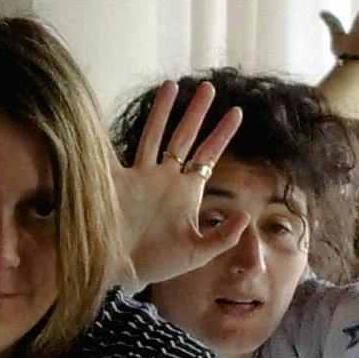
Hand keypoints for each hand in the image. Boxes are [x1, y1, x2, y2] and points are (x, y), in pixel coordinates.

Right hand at [113, 76, 237, 285]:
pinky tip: (121, 109)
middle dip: (196, 113)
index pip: (208, 155)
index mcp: (186, 191)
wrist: (121, 273)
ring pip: (154, 135)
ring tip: (172, 85)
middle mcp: (164, 178)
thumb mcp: (198, 252)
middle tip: (208, 86)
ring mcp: (139, 176)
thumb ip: (224, 236)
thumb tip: (245, 215)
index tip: (237, 112)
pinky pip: (113, 150)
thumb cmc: (158, 263)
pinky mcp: (114, 181)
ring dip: (163, 111)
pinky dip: (115, 131)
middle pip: (184, 137)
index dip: (222, 134)